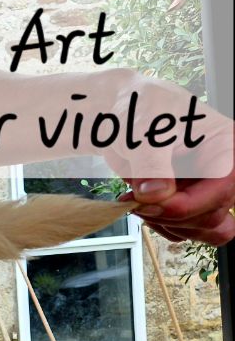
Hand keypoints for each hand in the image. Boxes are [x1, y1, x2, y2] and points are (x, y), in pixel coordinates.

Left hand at [106, 74, 234, 246]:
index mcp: (224, 147)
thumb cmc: (138, 110)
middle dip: (171, 216)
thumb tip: (156, 194)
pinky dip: (157, 225)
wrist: (116, 116)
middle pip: (212, 217)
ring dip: (164, 223)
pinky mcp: (180, 202)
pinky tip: (138, 206)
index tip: (150, 203)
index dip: (185, 206)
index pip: (221, 190)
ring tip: (136, 200)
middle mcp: (217, 173)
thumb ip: (151, 165)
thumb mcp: (144, 131)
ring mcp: (199, 190)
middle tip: (138, 201)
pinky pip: (179, 230)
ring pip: (199, 229)